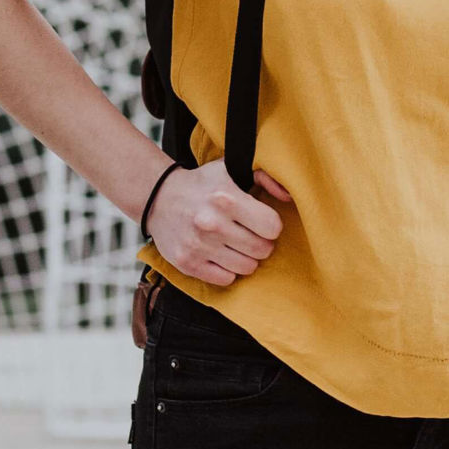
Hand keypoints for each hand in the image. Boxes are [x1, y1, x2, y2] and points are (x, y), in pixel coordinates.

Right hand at [147, 163, 292, 285]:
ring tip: (237, 245)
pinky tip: (222, 255)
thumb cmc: (203, 184)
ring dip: (247, 258)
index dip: (271, 225)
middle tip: (252, 235)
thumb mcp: (232, 168)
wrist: (159, 198)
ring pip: (246, 268)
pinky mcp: (188, 264)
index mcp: (226, 198)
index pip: (272, 227)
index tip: (262, 221)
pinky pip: (226, 279)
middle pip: (262, 250)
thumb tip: (288, 196)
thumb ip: (264, 176)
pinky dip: (228, 271)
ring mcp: (199, 246)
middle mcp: (212, 224)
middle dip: (262, 244)